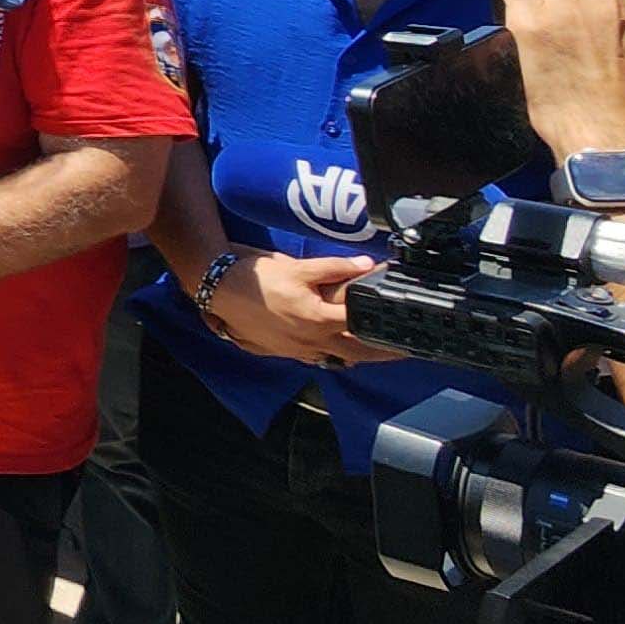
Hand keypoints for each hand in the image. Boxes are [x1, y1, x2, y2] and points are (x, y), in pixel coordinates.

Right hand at [199, 250, 393, 366]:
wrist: (218, 289)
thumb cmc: (255, 277)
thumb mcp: (297, 266)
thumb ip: (335, 267)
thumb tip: (367, 265)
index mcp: (318, 319)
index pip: (363, 325)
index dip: (387, 326)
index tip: (406, 332)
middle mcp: (311, 340)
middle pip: (357, 352)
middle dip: (382, 354)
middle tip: (403, 352)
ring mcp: (297, 349)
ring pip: (337, 358)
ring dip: (359, 357)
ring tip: (377, 353)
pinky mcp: (284, 351)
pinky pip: (316, 358)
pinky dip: (332, 355)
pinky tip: (336, 349)